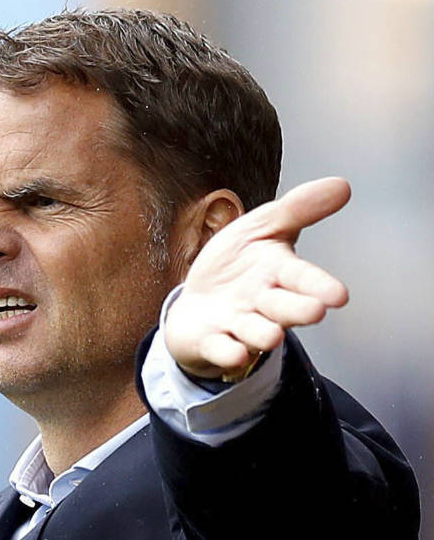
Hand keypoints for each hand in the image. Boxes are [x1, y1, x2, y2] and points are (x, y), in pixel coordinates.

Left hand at [164, 177, 350, 379]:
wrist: (197, 300)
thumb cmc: (235, 265)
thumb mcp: (261, 228)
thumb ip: (297, 209)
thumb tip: (342, 185)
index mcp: (278, 273)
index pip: (303, 278)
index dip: (319, 285)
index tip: (338, 295)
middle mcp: (263, 303)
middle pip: (284, 307)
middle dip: (298, 309)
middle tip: (314, 311)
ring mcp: (238, 325)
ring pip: (255, 331)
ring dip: (262, 333)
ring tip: (271, 335)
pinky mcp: (211, 342)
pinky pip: (220, 349)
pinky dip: (226, 353)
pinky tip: (234, 354)